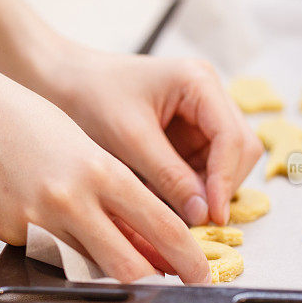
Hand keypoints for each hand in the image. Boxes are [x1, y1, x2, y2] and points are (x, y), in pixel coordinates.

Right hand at [0, 72, 211, 283]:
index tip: (201, 270)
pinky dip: (64, 252)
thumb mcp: (86, 148)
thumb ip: (118, 195)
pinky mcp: (11, 233)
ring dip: (111, 273)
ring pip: (89, 268)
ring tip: (127, 267)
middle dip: (158, 282)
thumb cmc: (31, 121)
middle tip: (176, 287)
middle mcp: (72, 200)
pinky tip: (61, 232)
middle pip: (129, 263)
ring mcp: (38, 221)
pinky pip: (48, 255)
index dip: (187, 255)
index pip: (159, 224)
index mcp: (100, 171)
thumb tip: (147, 241)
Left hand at [31, 43, 262, 226]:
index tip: (212, 216)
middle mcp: (208, 95)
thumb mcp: (129, 139)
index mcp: (198, 82)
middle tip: (196, 221)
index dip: (225, 180)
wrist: (62, 83)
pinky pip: (203, 167)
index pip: (232, 137)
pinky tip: (165, 199)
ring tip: (174, 210)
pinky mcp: (188, 133)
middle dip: (221, 186)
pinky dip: (191, 188)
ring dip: (206, 190)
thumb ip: (169, 176)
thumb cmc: (90, 98)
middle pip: (239, 150)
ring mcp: (201, 114)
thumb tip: (205, 215)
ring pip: (225, 163)